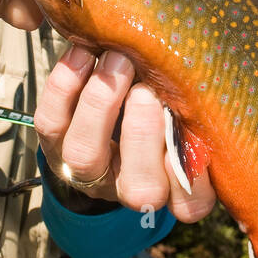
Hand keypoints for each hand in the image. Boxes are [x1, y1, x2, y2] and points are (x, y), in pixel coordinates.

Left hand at [33, 45, 216, 222]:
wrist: (111, 116)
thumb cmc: (162, 112)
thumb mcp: (188, 118)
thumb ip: (197, 114)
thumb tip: (206, 83)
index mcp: (173, 188)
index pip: (191, 204)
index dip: (193, 180)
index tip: (195, 134)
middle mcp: (129, 187)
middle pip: (138, 186)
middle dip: (142, 134)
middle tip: (147, 89)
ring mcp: (86, 169)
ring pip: (85, 153)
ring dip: (100, 103)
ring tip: (117, 59)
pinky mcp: (53, 143)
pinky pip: (51, 121)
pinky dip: (64, 84)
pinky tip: (84, 53)